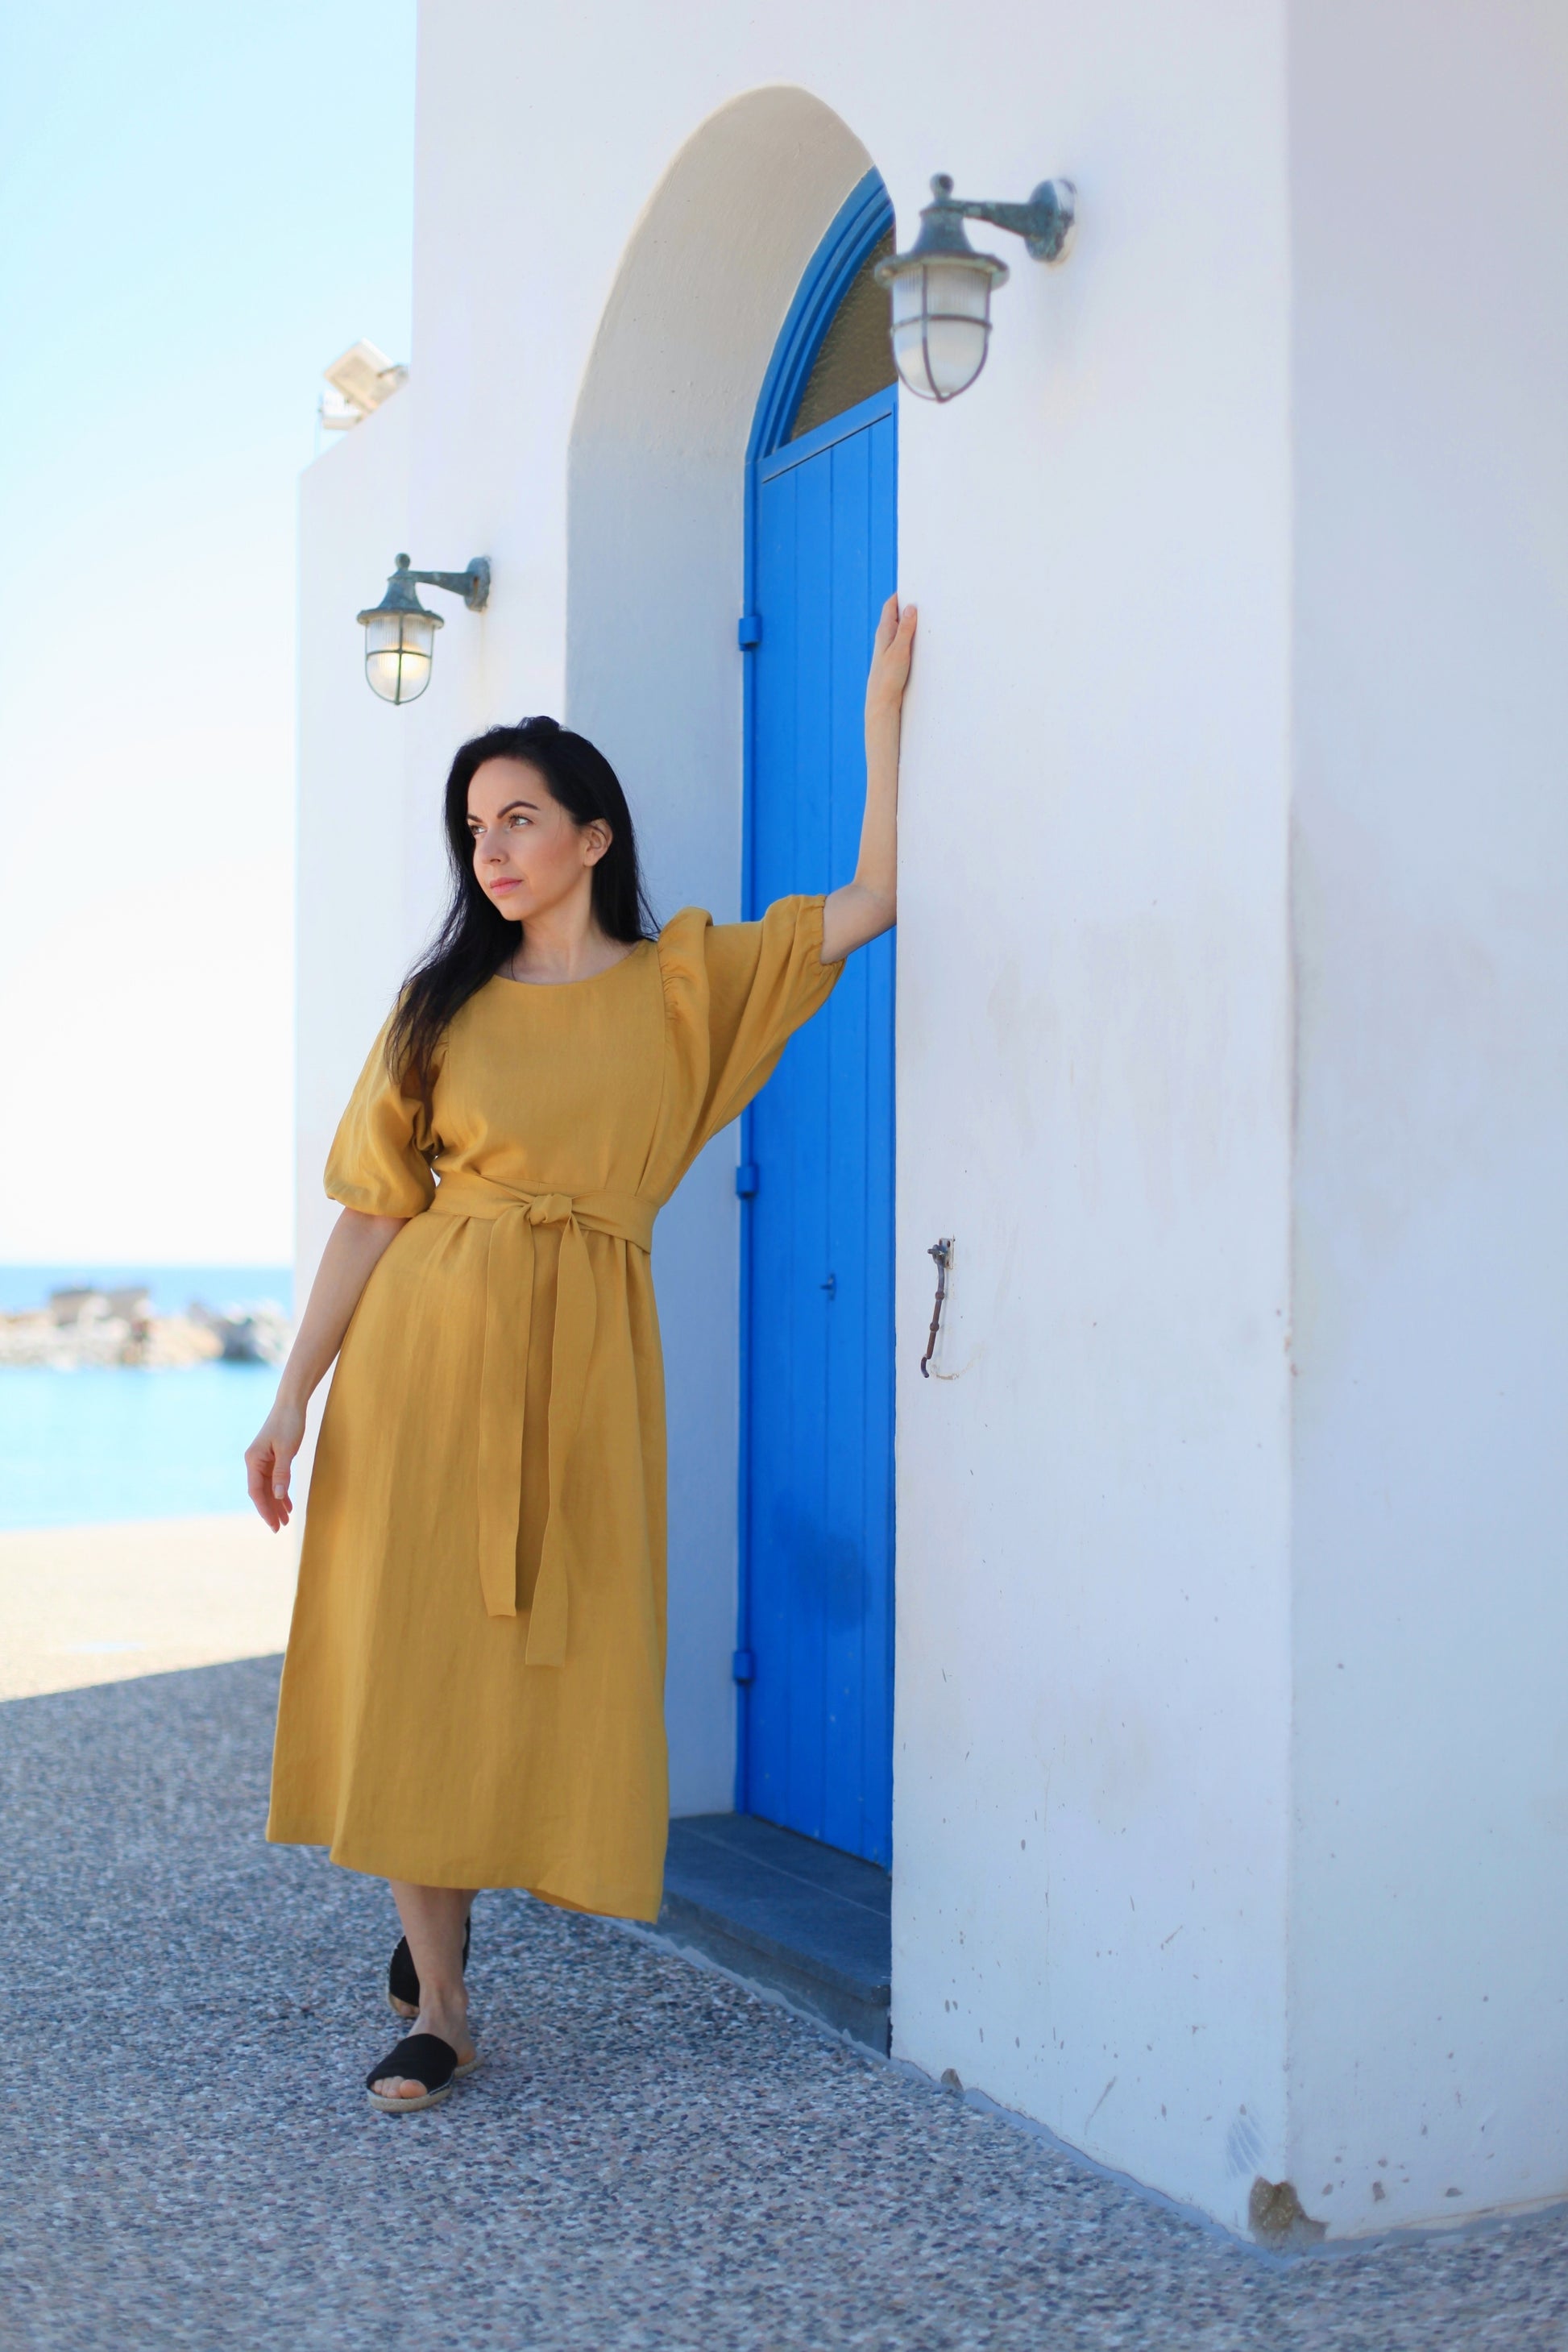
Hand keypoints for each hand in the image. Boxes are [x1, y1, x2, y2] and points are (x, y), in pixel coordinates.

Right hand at [245, 1395, 306, 1531]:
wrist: (291, 1404)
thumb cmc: (288, 1424)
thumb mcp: (287, 1450)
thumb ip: (282, 1473)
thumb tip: (278, 1496)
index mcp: (253, 1460)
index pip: (256, 1491)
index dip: (264, 1509)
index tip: (273, 1524)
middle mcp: (255, 1462)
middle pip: (261, 1493)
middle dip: (270, 1511)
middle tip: (279, 1529)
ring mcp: (263, 1461)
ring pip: (269, 1489)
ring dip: (276, 1504)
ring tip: (285, 1521)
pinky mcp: (272, 1459)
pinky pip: (275, 1481)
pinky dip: (281, 1493)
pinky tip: (287, 1505)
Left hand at [866, 594, 917, 719]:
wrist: (882, 699)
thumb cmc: (889, 675)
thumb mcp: (900, 650)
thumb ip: (906, 629)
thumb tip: (910, 607)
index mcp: (884, 631)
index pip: (891, 605)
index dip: (901, 594)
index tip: (914, 586)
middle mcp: (885, 637)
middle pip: (896, 614)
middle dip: (908, 605)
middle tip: (924, 598)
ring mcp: (888, 647)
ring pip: (901, 627)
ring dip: (911, 620)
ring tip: (926, 614)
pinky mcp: (894, 657)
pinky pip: (903, 639)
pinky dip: (912, 633)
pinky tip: (921, 637)